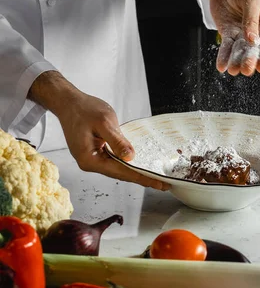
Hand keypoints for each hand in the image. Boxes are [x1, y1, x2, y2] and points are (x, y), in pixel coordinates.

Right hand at [29, 72, 168, 190]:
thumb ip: (117, 141)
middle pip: (120, 174)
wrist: (68, 102)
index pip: (121, 172)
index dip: (142, 178)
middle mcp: (89, 163)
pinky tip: (139, 166)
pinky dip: (127, 164)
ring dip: (135, 173)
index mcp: (89, 159)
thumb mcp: (104, 123)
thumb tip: (130, 157)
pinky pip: (113, 161)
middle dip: (141, 178)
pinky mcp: (94, 153)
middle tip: (163, 184)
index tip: (159, 184)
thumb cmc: (84, 109)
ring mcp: (91, 158)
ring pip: (117, 169)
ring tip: (154, 178)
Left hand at [196, 0, 259, 76]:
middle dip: (250, 60)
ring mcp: (244, 34)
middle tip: (246, 70)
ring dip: (236, 61)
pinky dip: (224, 56)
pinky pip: (227, 47)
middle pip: (256, 49)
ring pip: (241, 51)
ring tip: (232, 70)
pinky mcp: (230, 34)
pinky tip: (221, 66)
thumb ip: (251, 20)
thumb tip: (253, 40)